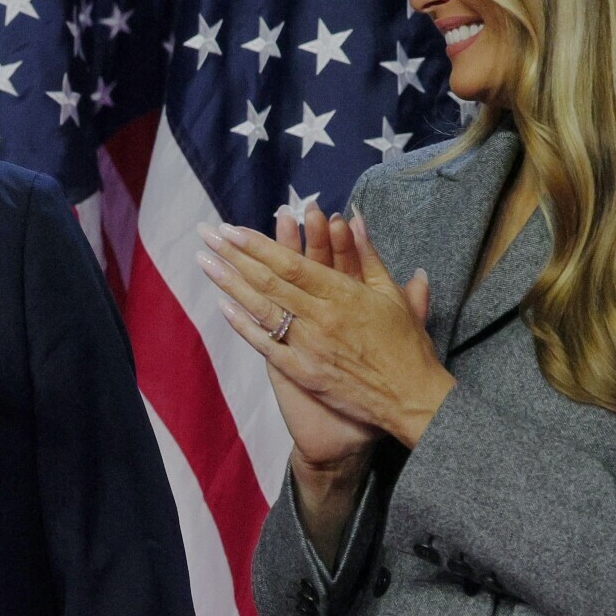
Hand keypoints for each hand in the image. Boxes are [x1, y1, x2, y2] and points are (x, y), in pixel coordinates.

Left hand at [196, 213, 453, 449]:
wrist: (410, 398)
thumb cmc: (406, 345)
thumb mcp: (391, 295)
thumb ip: (368, 255)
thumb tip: (353, 217)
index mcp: (343, 294)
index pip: (292, 263)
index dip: (259, 245)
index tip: (232, 229)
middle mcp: (321, 317)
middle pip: (269, 281)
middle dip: (234, 255)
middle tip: (207, 235)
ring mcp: (308, 345)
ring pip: (262, 309)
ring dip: (230, 284)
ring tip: (204, 262)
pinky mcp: (303, 372)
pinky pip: (267, 346)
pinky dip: (244, 326)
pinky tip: (223, 307)